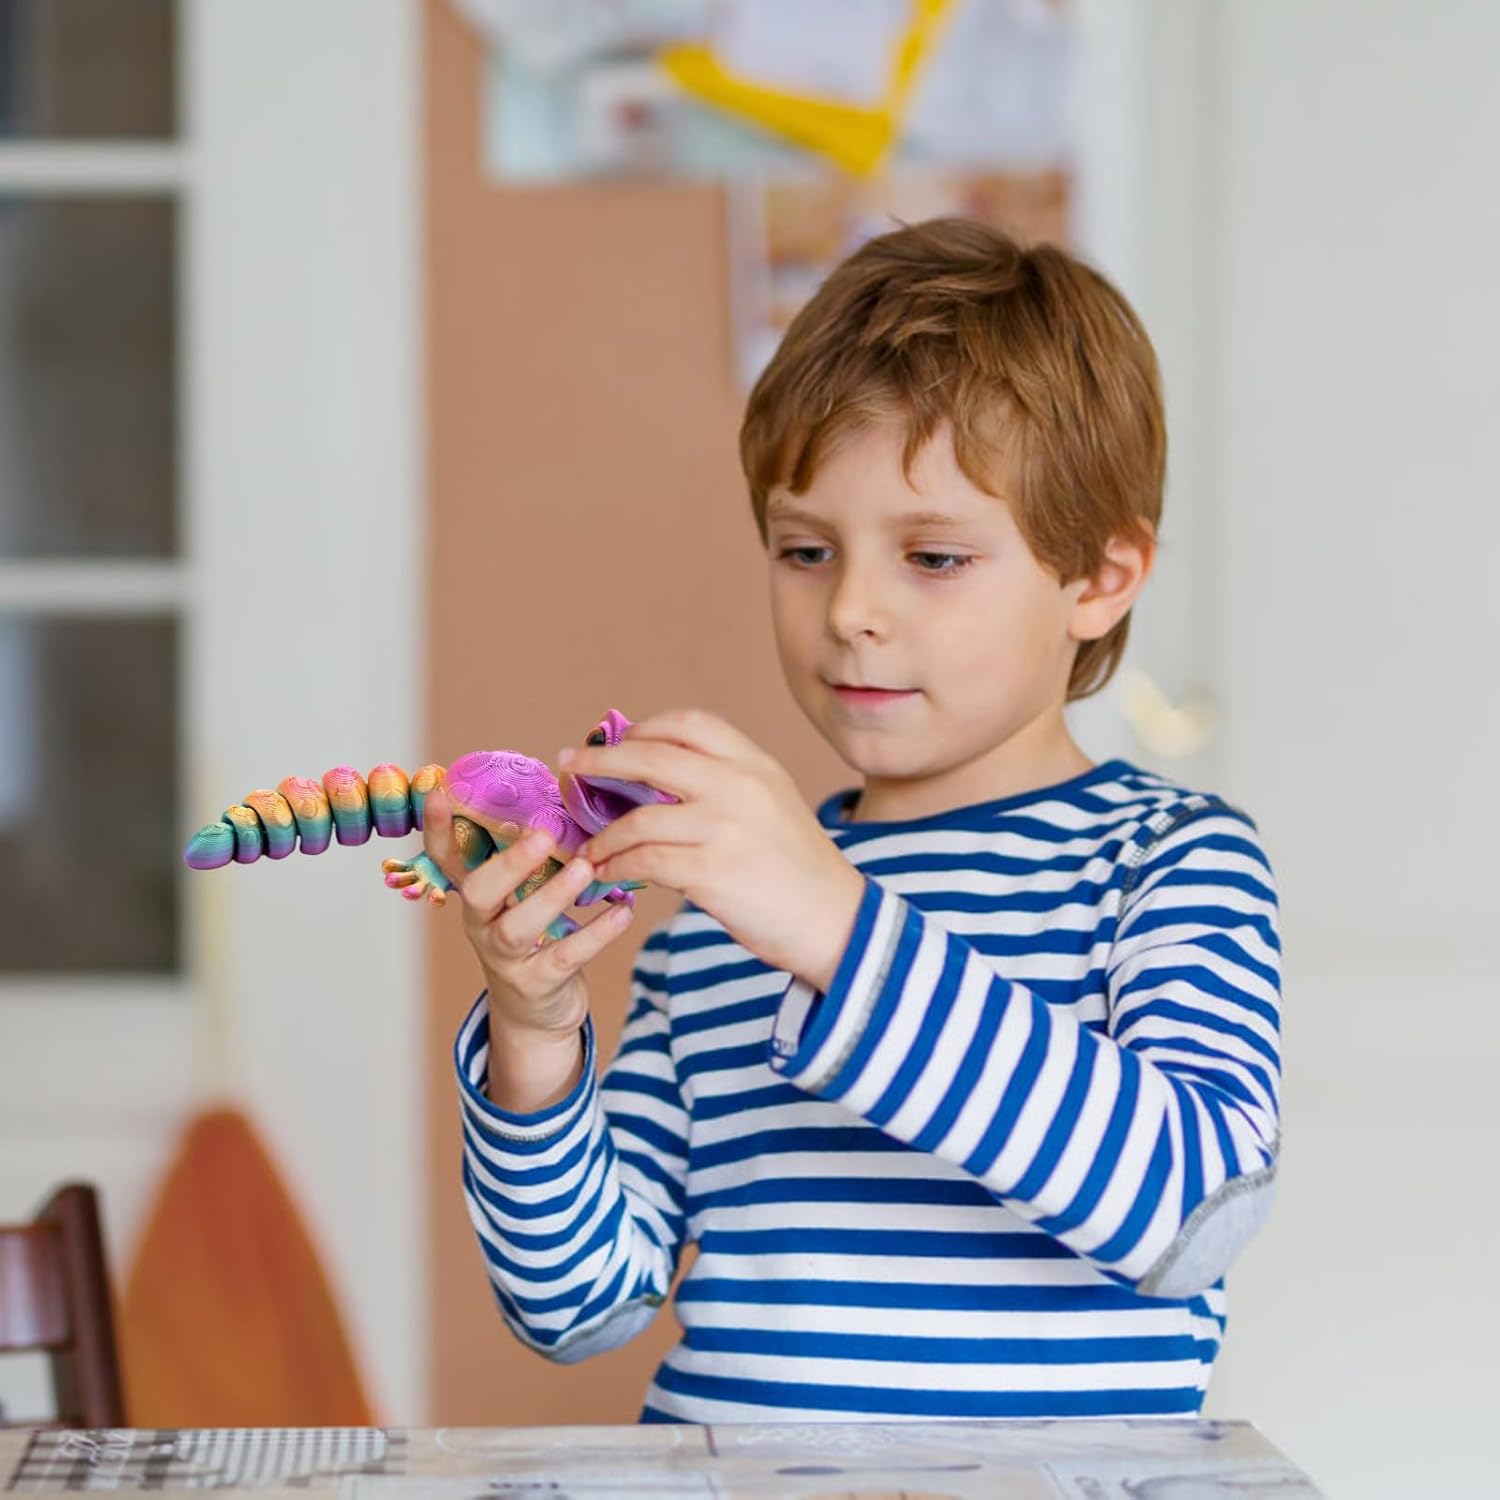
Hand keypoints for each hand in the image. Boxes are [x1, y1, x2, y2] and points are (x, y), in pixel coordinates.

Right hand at [422, 785, 637, 1109]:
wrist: (535, 1013)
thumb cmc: (537, 934)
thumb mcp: (523, 896)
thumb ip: (535, 857)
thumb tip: (568, 794)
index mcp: (478, 894)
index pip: (447, 858)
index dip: (438, 828)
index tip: (438, 793)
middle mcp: (482, 923)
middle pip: (479, 892)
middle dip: (510, 862)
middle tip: (542, 833)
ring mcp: (506, 956)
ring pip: (518, 926)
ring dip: (552, 895)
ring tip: (586, 868)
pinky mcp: (538, 983)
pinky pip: (565, 956)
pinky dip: (596, 933)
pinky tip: (622, 912)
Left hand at [562, 708, 864, 990]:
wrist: (834, 921)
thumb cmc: (798, 868)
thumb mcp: (774, 803)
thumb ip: (727, 783)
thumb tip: (658, 774)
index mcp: (755, 764)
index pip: (691, 722)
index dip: (647, 728)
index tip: (618, 739)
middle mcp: (738, 787)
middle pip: (652, 757)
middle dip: (602, 760)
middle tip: (570, 766)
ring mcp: (723, 828)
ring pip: (638, 818)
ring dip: (605, 834)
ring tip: (591, 848)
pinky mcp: (710, 872)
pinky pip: (643, 862)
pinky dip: (617, 868)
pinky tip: (608, 875)